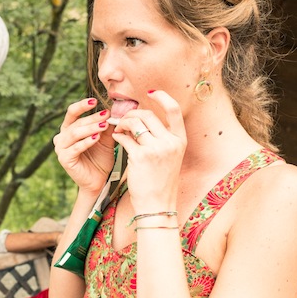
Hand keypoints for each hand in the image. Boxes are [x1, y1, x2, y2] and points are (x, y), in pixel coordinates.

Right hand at [53, 98, 116, 192]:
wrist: (98, 180)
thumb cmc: (100, 159)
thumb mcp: (105, 139)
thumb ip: (105, 126)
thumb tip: (113, 110)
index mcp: (69, 129)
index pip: (72, 112)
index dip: (82, 105)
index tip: (95, 100)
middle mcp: (61, 137)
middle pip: (76, 123)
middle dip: (92, 118)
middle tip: (106, 114)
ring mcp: (61, 149)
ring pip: (74, 134)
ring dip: (90, 128)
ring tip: (103, 125)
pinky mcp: (64, 159)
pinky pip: (75, 148)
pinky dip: (86, 142)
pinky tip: (96, 138)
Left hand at [111, 90, 186, 213]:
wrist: (157, 205)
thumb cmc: (160, 182)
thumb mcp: (169, 157)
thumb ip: (160, 138)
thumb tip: (141, 118)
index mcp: (180, 140)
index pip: (173, 110)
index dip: (162, 97)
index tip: (150, 92)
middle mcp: (170, 142)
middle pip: (148, 114)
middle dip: (132, 114)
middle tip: (123, 119)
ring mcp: (156, 149)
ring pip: (134, 123)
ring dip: (123, 123)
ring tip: (118, 129)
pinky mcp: (141, 157)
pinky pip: (125, 138)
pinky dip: (118, 135)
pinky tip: (116, 138)